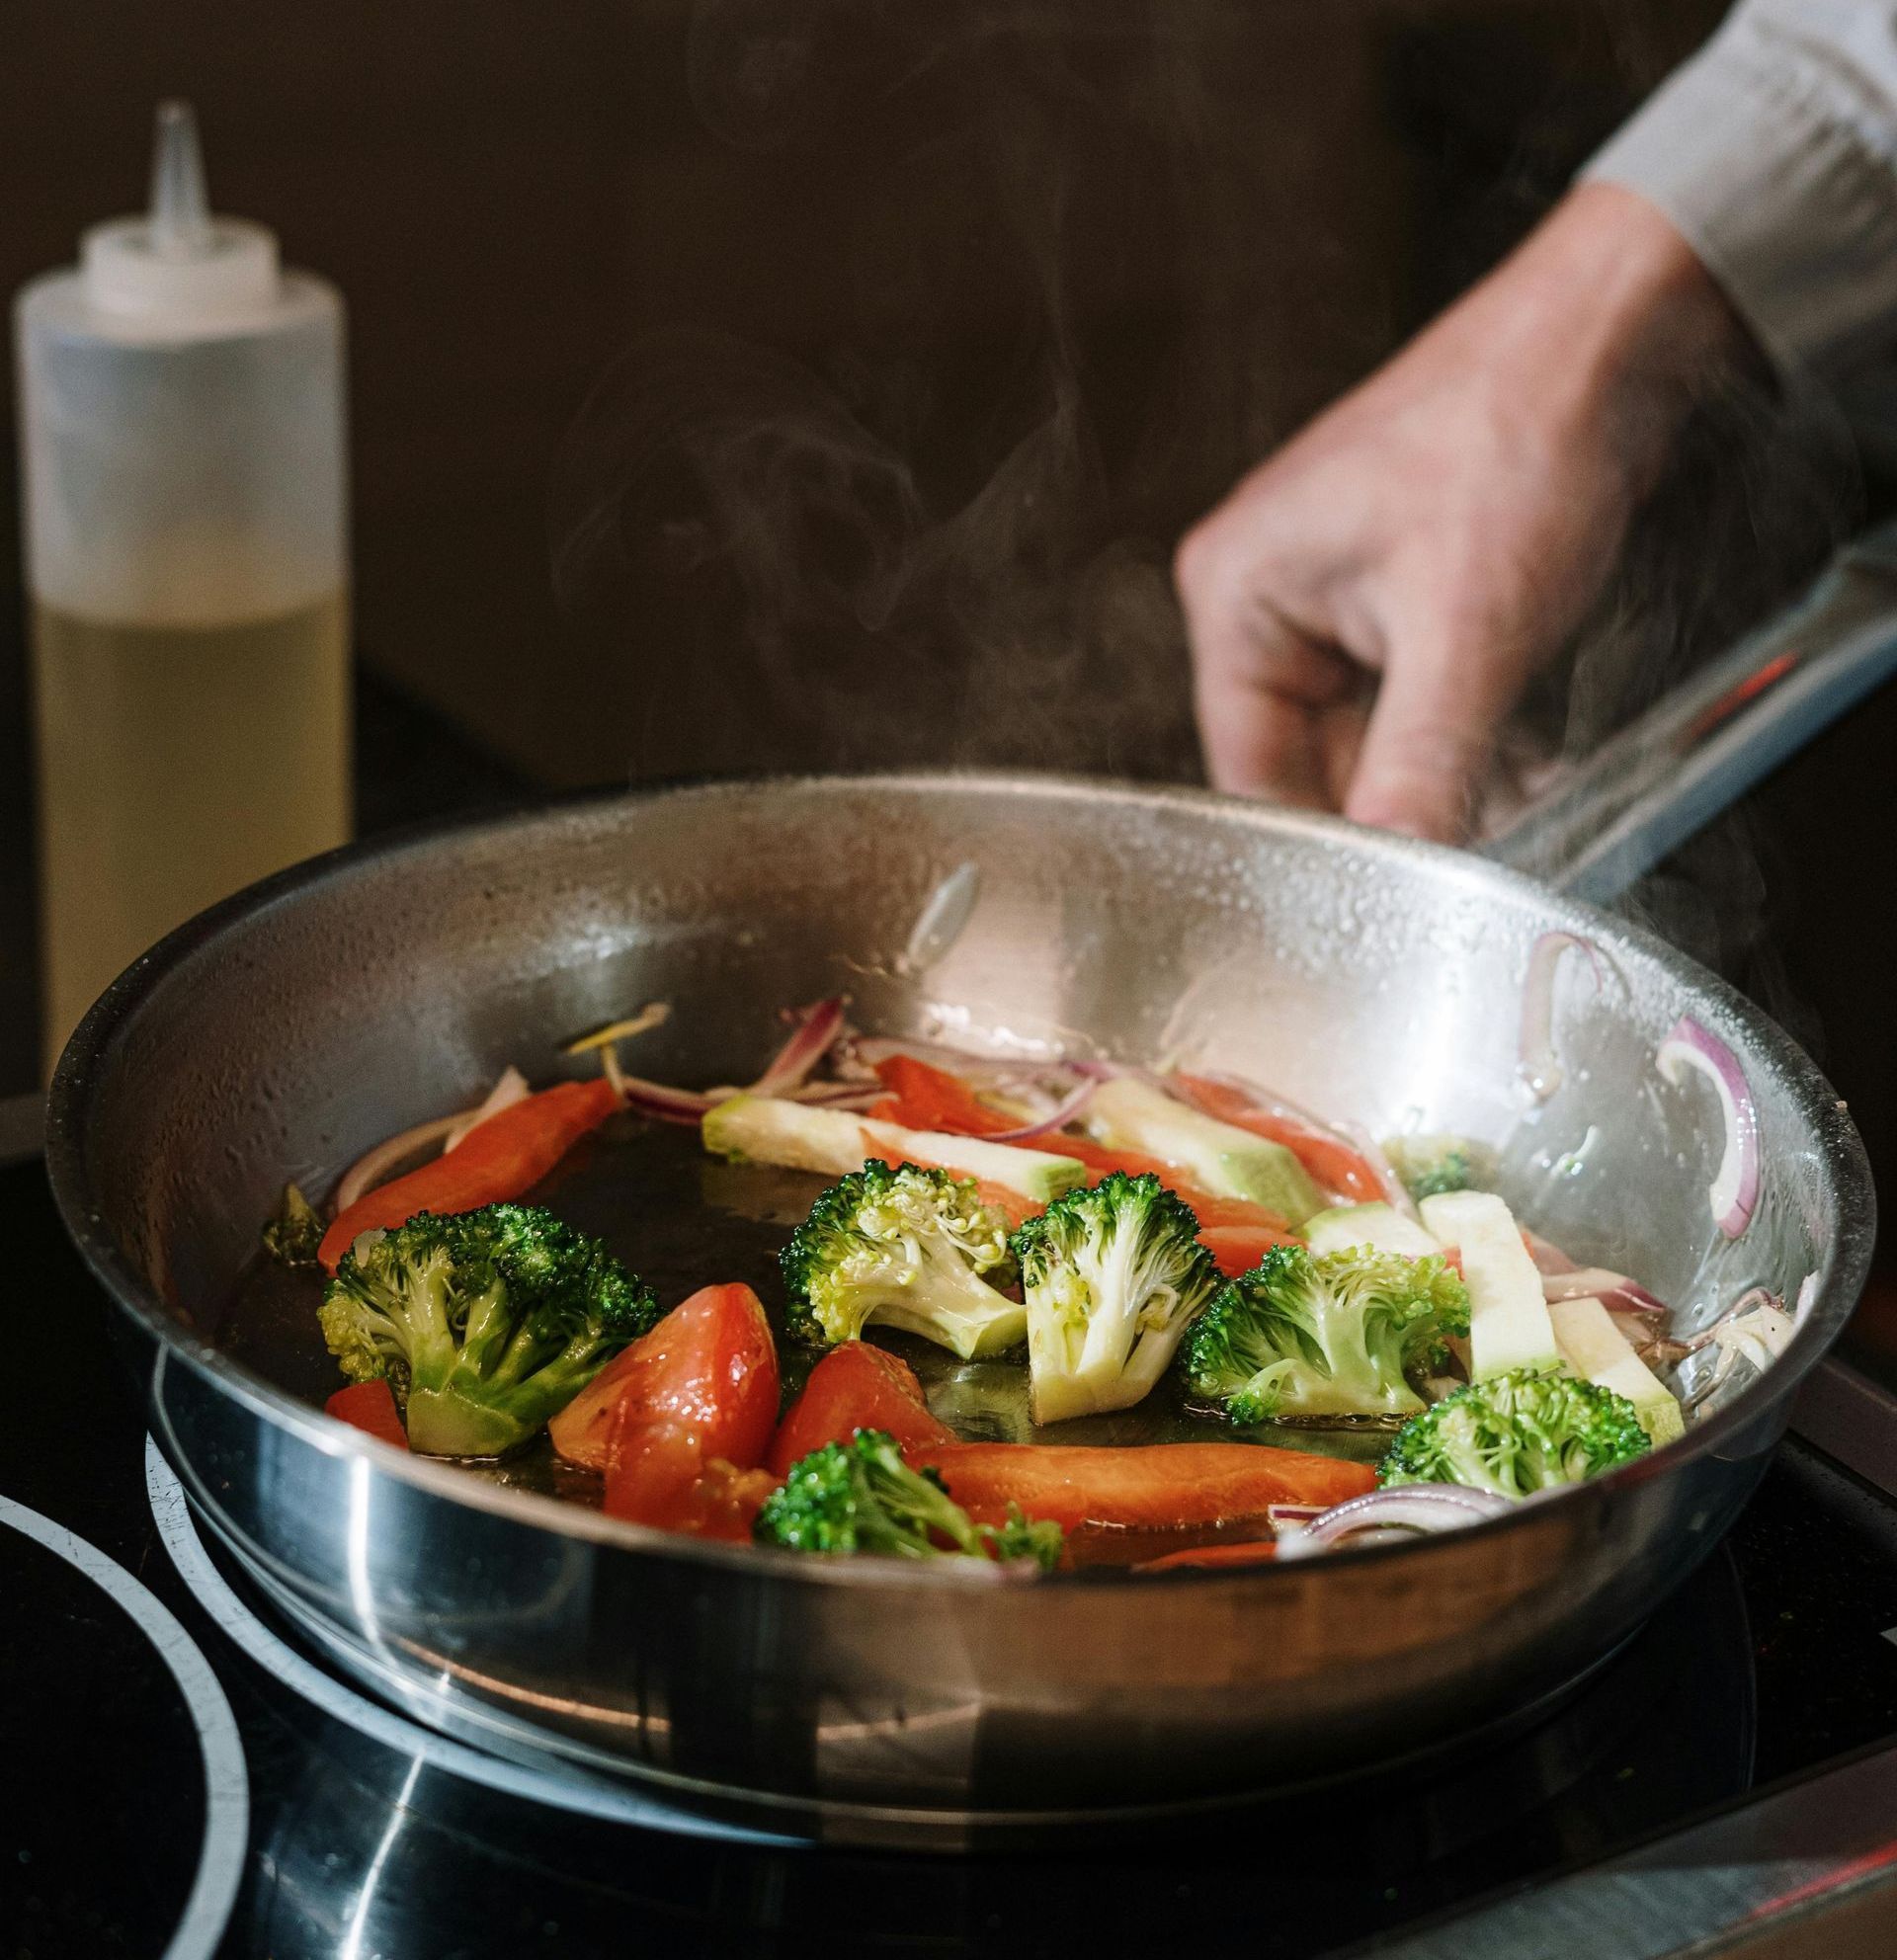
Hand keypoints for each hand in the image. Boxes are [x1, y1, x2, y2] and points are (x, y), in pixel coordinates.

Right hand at [1175, 183, 1751, 839]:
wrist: (1613, 334)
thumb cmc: (1517, 432)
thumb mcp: (1465, 631)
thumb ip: (1420, 765)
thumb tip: (1400, 873)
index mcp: (1238, 593)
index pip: (1248, 769)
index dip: (1323, 838)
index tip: (1389, 894)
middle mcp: (1271, 594)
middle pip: (1315, 759)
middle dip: (1401, 807)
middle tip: (1474, 853)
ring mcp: (1338, 591)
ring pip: (1378, 737)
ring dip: (1446, 777)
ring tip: (1518, 804)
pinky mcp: (1402, 592)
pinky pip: (1419, 699)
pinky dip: (1470, 736)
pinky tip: (1525, 761)